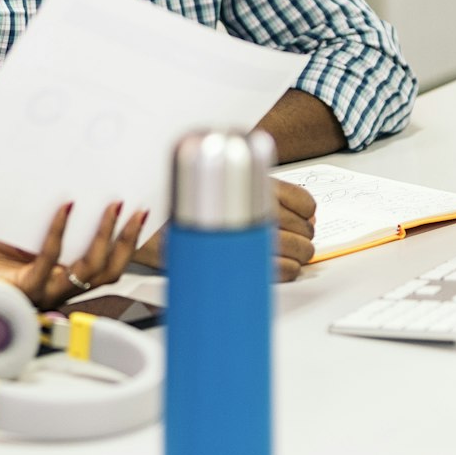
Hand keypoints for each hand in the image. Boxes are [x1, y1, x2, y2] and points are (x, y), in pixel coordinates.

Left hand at [0, 201, 148, 308]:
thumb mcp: (19, 226)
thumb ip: (42, 214)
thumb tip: (70, 179)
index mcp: (63, 274)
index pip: (107, 265)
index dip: (128, 242)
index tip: (141, 212)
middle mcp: (59, 287)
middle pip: (108, 271)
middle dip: (126, 240)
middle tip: (134, 209)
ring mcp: (45, 291)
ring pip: (88, 272)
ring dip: (104, 238)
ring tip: (110, 207)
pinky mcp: (25, 289)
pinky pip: (50, 261)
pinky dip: (60, 232)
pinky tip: (65, 208)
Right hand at [130, 177, 318, 281]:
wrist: (147, 230)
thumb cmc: (179, 212)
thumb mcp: (214, 186)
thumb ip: (252, 190)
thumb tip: (296, 210)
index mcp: (247, 183)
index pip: (302, 200)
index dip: (308, 214)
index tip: (305, 219)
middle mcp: (250, 207)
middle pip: (303, 227)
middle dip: (305, 236)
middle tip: (300, 240)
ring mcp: (247, 236)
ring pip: (299, 250)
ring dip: (301, 255)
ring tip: (294, 255)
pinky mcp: (240, 262)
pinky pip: (284, 271)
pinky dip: (291, 270)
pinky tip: (286, 267)